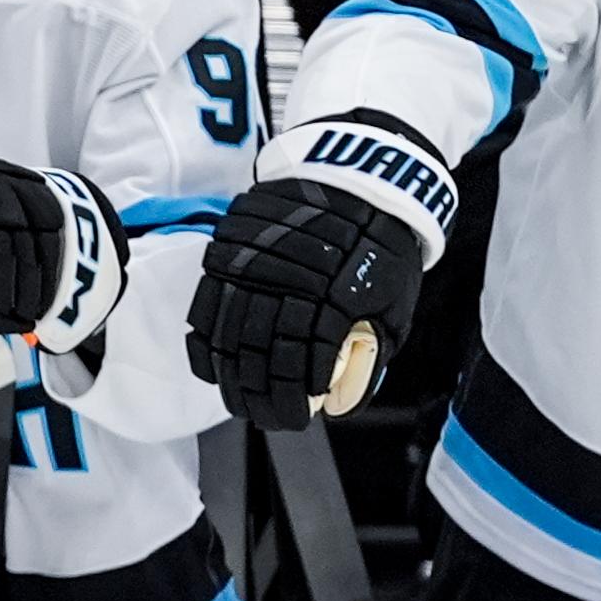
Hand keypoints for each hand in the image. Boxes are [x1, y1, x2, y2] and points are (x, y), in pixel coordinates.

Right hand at [188, 172, 431, 431]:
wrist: (358, 180)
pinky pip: (206, 306)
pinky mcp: (229, 252)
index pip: (300, 370)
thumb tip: (339, 401)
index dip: (291, 402)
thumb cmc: (381, 247)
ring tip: (235, 400)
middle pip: (258, 360)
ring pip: (227, 338)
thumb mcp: (393, 306)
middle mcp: (287, 287)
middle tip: (261, 417)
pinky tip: (213, 365)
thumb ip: (368, 355)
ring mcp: (252, 268)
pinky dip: (207, 341)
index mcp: (333, 304)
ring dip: (230, 378)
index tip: (292, 420)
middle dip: (257, 398)